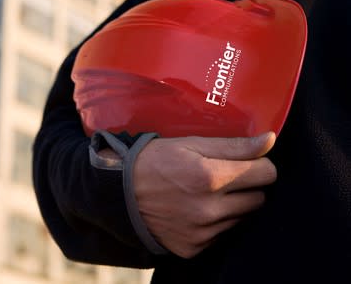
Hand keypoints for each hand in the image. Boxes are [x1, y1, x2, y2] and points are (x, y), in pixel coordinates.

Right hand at [133, 132, 276, 257]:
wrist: (119, 192)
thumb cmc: (155, 160)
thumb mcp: (191, 144)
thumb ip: (234, 145)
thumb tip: (270, 140)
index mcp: (210, 177)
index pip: (267, 174)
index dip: (259, 164)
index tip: (247, 162)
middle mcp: (209, 209)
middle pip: (259, 199)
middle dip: (246, 186)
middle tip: (223, 177)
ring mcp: (202, 232)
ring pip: (242, 218)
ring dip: (232, 206)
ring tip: (206, 193)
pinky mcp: (194, 248)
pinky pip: (222, 235)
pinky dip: (215, 223)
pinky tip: (195, 209)